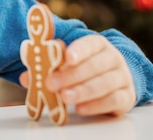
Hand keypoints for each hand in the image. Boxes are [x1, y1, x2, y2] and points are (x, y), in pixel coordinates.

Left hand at [19, 35, 135, 116]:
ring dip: (83, 91)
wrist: (116, 77)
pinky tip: (80, 108)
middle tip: (52, 83)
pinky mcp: (126, 97)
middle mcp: (113, 59)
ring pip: (105, 83)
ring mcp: (122, 78)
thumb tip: (26, 77)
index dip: (79, 50)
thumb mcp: (69, 62)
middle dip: (72, 75)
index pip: (90, 44)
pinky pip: (113, 101)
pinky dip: (96, 105)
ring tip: (64, 97)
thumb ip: (48, 66)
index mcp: (98, 45)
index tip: (66, 57)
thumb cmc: (86, 67)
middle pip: (95, 65)